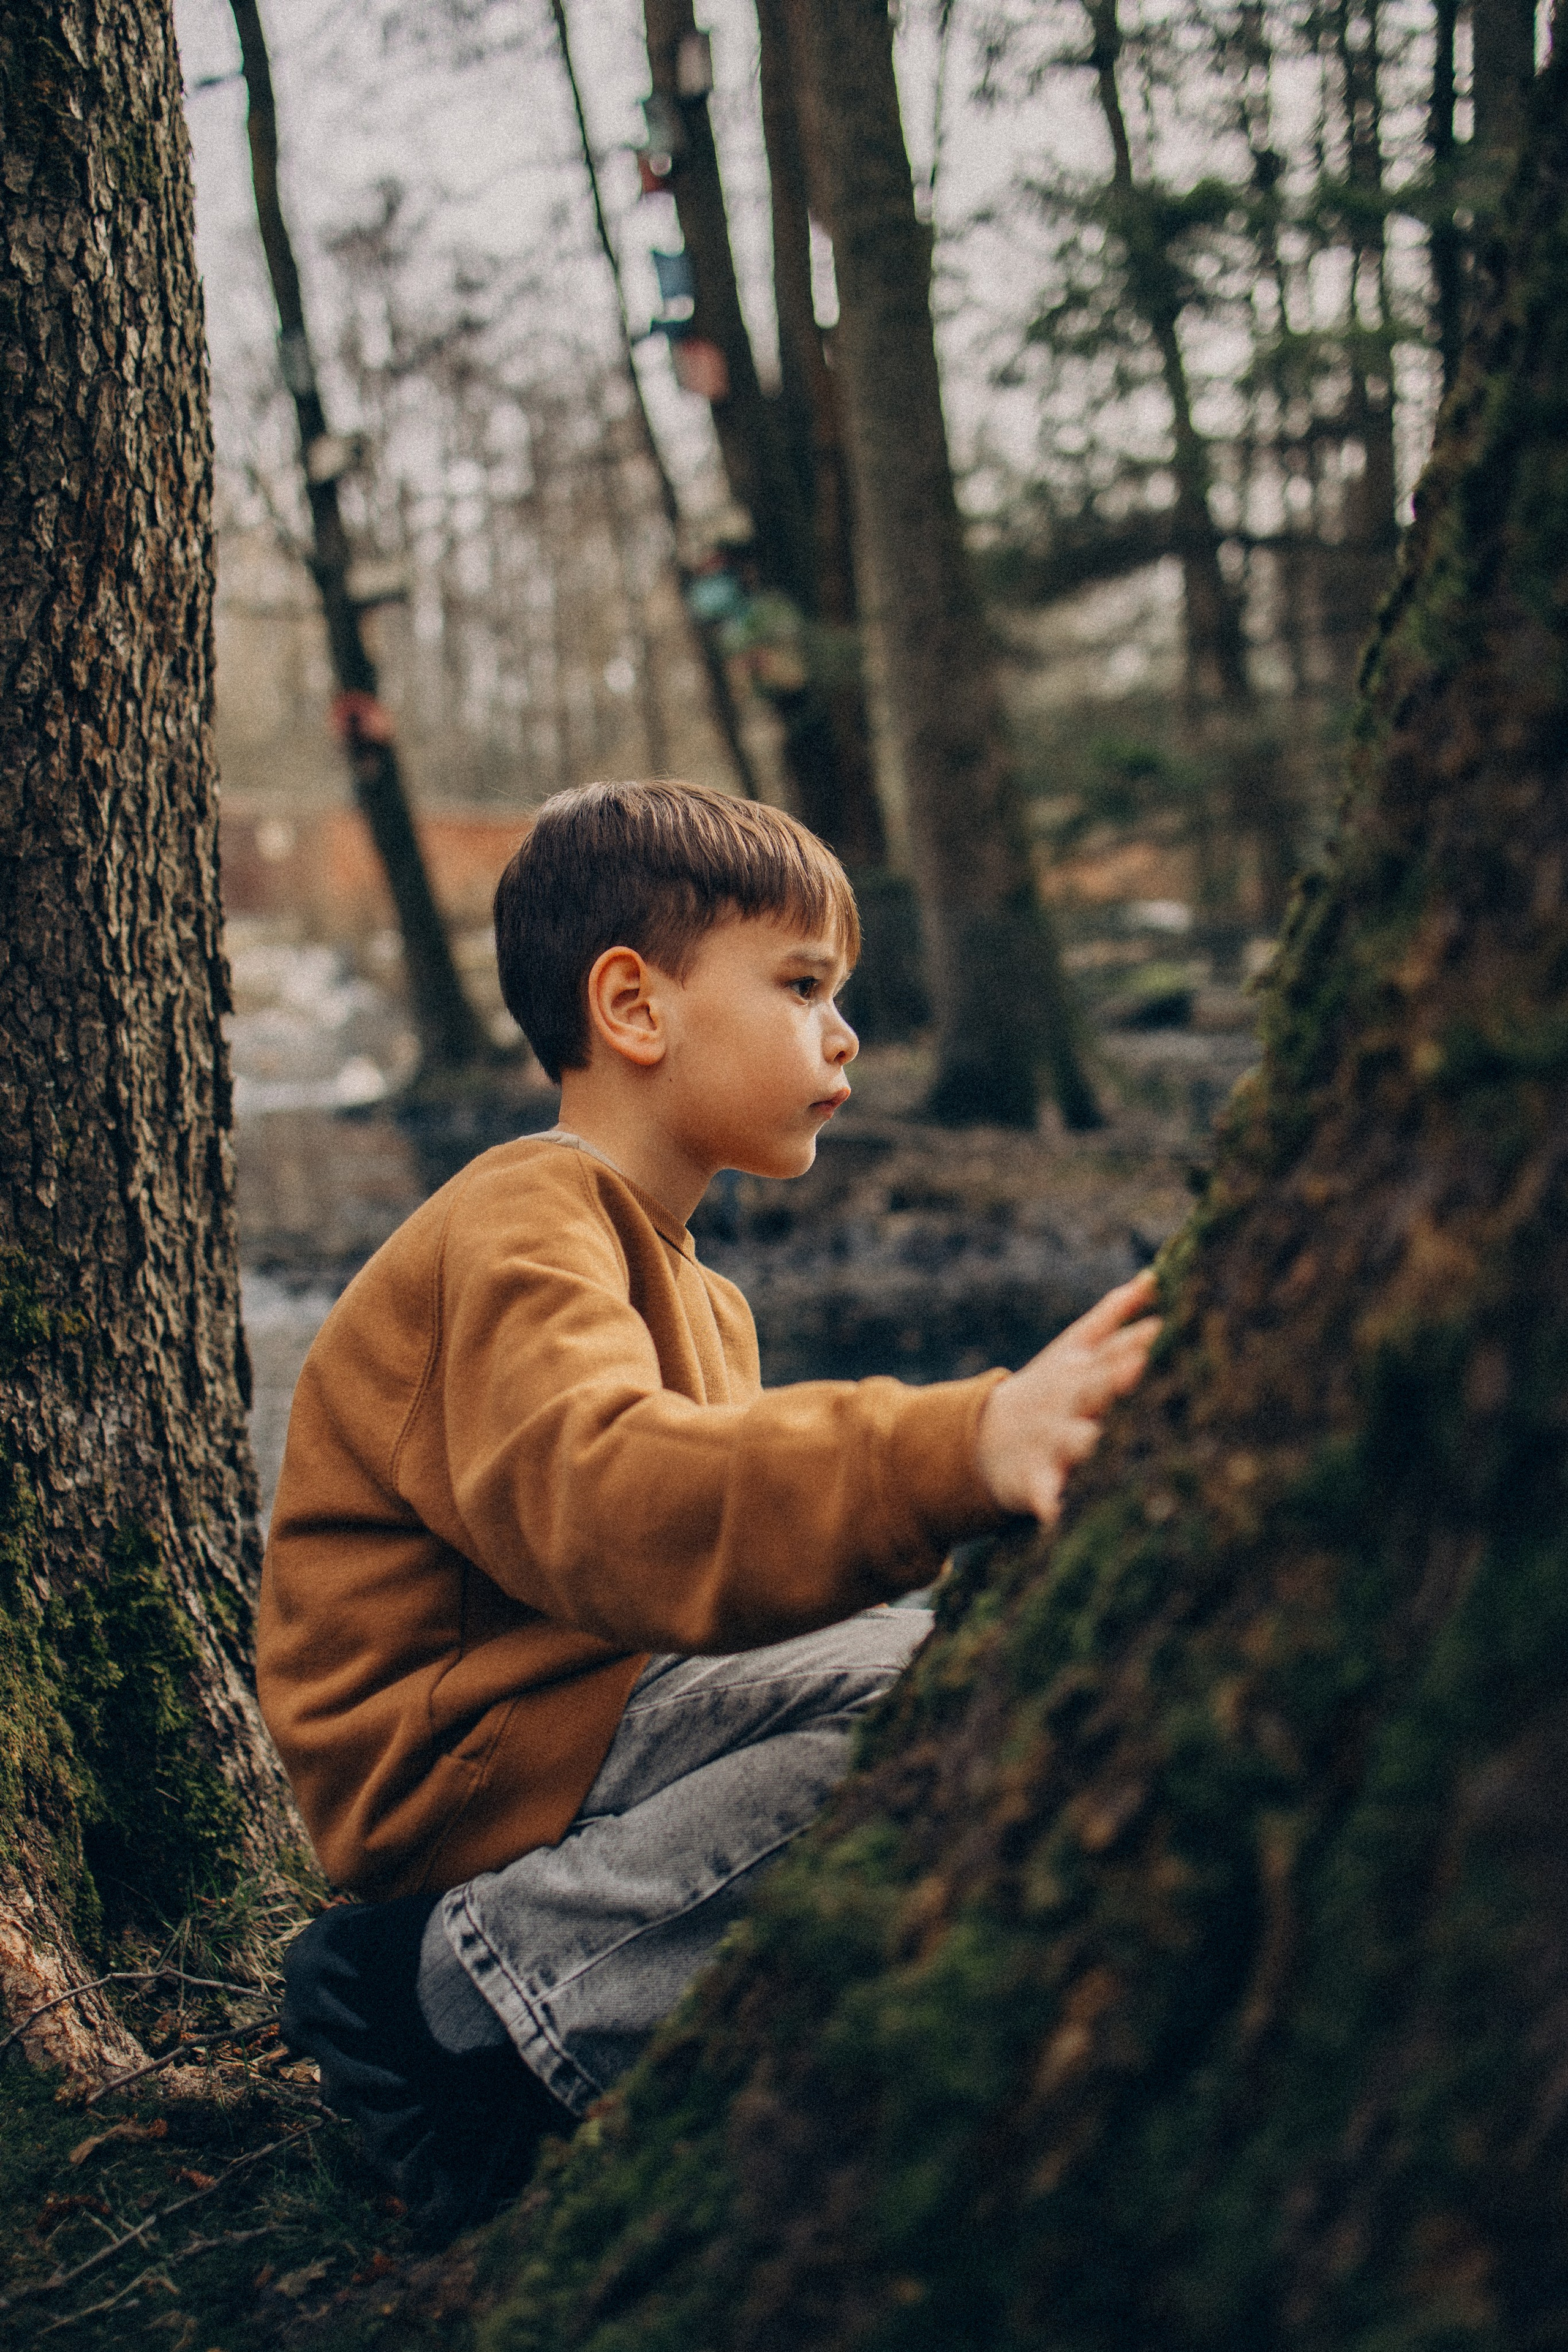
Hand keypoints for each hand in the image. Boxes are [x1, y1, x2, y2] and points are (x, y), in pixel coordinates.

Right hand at [974, 1269, 1160, 1523]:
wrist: (984, 1440)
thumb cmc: (1049, 1393)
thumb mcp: (1074, 1350)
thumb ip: (1112, 1317)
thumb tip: (1154, 1278)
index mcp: (1081, 1370)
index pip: (1114, 1351)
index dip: (1139, 1341)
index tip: (1169, 1326)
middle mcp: (1067, 1402)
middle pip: (1093, 1387)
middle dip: (1115, 1378)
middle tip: (1139, 1366)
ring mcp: (1050, 1439)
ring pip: (1071, 1439)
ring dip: (1084, 1439)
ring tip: (1095, 1439)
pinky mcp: (1034, 1478)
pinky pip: (1043, 1492)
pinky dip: (1048, 1503)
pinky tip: (1055, 1515)